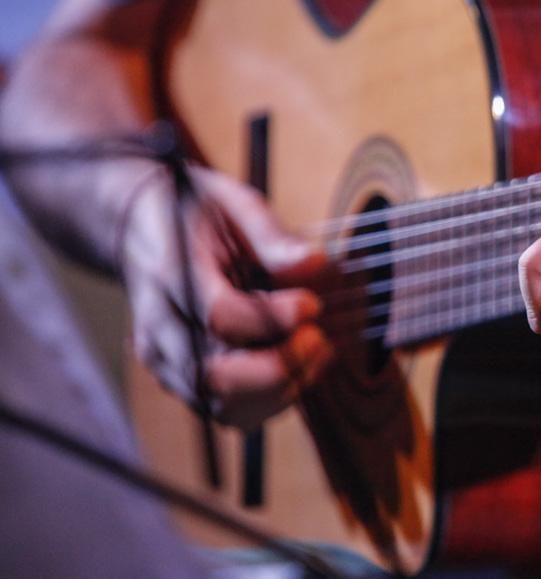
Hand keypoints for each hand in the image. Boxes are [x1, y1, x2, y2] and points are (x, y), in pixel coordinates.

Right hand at [121, 167, 330, 428]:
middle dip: (279, 367)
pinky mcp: (182, 380)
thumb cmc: (196, 213)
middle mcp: (158, 328)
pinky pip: (228, 411)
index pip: (217, 316)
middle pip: (213, 377)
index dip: (272, 317)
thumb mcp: (232, 203)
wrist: (145, 231)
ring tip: (318, 351)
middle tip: (319, 338)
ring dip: (282, 389)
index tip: (313, 303)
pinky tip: (301, 366)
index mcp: (168, 273)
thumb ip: (270, 235)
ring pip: (223, 405)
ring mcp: (166, 360)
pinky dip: (273, 400)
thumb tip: (315, 264)